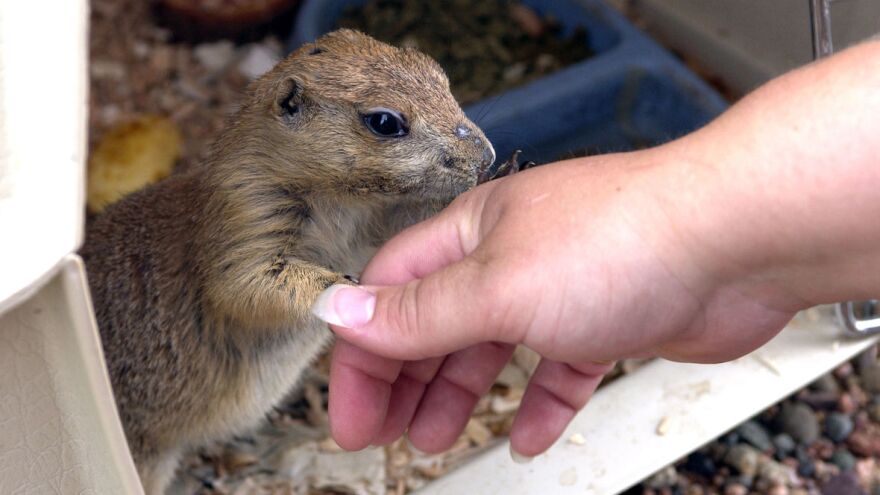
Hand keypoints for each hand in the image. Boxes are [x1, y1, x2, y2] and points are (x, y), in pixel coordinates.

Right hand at [313, 146, 802, 457]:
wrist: (737, 240)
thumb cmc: (623, 239)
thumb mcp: (497, 286)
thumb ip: (418, 311)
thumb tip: (340, 311)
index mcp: (472, 233)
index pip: (392, 293)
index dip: (363, 354)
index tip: (352, 413)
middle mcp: (510, 255)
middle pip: (436, 323)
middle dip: (404, 381)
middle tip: (386, 434)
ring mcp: (560, 288)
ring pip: (492, 348)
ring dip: (460, 394)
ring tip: (439, 437)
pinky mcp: (607, 319)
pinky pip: (560, 369)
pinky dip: (540, 402)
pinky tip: (530, 434)